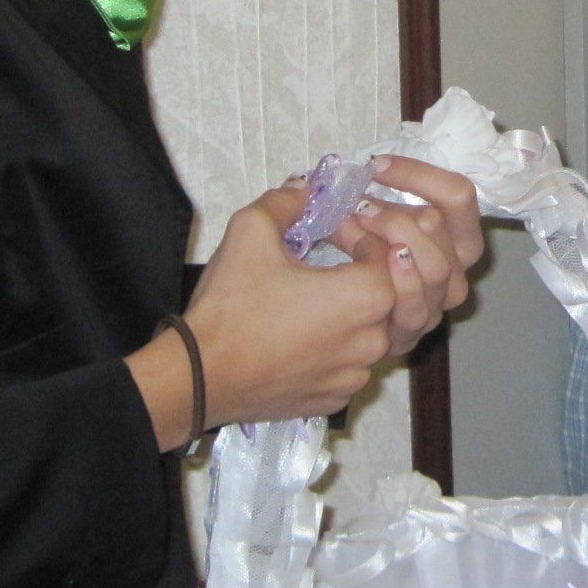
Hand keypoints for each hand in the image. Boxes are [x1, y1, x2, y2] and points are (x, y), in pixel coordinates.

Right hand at [127, 157, 485, 450]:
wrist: (198, 377)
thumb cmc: (231, 305)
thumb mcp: (252, 230)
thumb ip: (288, 200)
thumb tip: (305, 188)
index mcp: (370, 295)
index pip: (390, 250)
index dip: (361, 233)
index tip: (330, 229)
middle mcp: (377, 339)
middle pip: (388, 291)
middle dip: (362, 268)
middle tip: (326, 258)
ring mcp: (358, 374)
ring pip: (371, 330)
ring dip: (350, 308)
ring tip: (312, 294)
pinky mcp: (338, 398)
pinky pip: (351, 363)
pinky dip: (336, 345)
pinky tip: (302, 332)